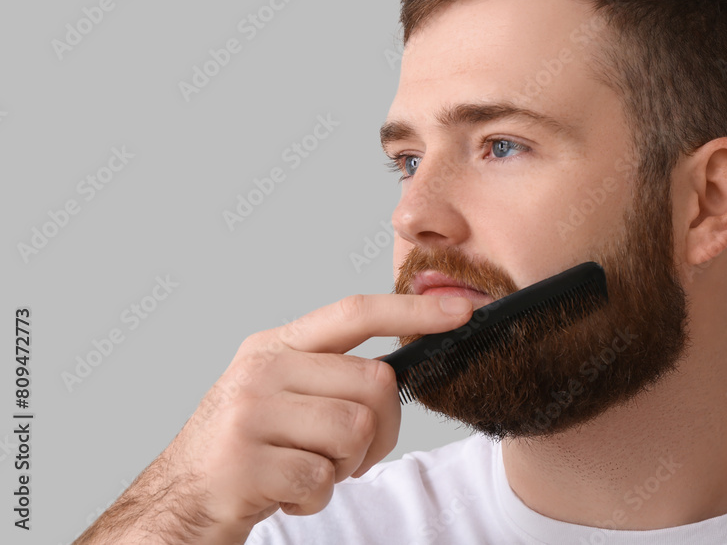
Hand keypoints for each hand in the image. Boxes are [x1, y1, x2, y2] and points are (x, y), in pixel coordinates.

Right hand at [76, 293, 473, 543]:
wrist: (179, 501)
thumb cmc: (246, 448)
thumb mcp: (278, 393)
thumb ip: (330, 372)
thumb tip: (401, 370)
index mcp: (275, 345)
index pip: (354, 312)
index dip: (412, 309)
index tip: (462, 310)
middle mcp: (262, 369)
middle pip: (374, 382)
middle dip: (381, 429)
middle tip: (350, 454)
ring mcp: (250, 413)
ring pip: (355, 431)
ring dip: (344, 466)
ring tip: (308, 469)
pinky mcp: (246, 462)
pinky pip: (323, 478)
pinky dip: (315, 496)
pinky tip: (285, 492)